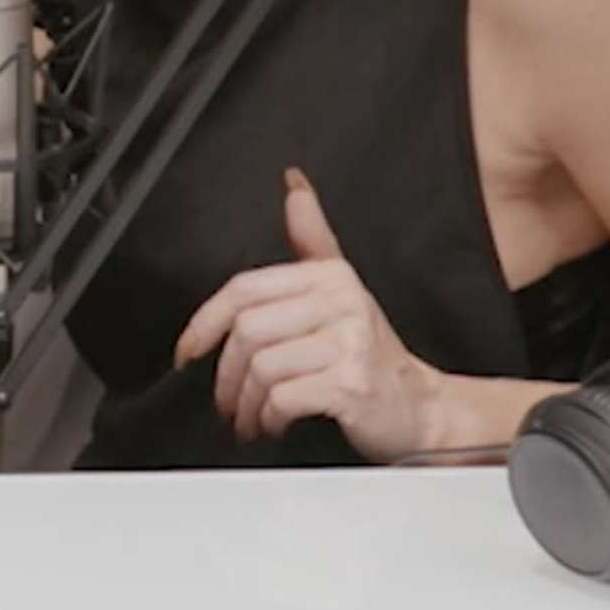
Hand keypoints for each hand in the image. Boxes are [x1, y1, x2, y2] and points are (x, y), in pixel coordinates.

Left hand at [171, 168, 450, 461]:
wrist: (423, 410)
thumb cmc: (371, 355)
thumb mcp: (341, 290)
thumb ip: (312, 240)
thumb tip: (293, 183)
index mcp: (330, 276)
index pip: (244, 289)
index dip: (204, 323)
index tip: (185, 353)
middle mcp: (341, 302)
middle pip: (247, 332)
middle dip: (226, 376)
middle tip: (226, 403)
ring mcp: (349, 343)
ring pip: (261, 368)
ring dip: (245, 405)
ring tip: (249, 419)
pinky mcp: (351, 384)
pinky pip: (282, 398)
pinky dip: (268, 419)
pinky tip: (273, 426)